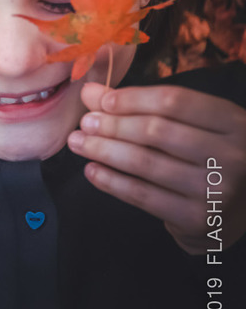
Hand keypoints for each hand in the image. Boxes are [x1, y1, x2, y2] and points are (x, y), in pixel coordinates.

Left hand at [69, 82, 245, 254]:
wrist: (231, 214)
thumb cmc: (205, 158)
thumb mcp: (194, 126)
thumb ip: (148, 106)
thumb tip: (91, 91)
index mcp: (234, 122)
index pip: (174, 101)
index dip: (131, 98)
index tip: (100, 100)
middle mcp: (232, 155)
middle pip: (156, 131)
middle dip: (112, 125)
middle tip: (84, 122)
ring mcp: (215, 189)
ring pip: (144, 162)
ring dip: (103, 150)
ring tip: (78, 142)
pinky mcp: (195, 217)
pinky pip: (141, 194)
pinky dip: (110, 181)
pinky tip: (91, 170)